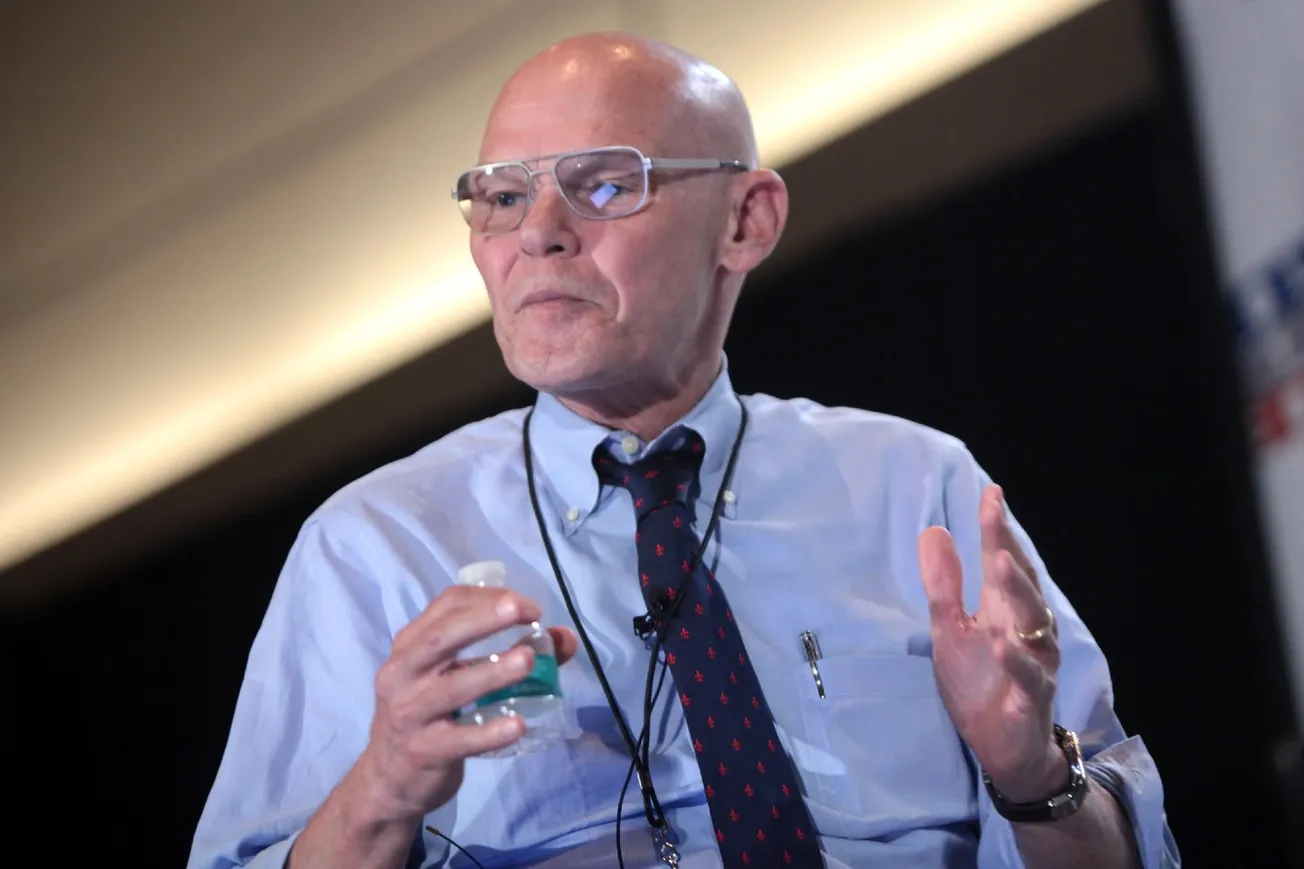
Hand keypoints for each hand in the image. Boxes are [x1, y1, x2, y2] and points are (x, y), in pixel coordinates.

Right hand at [351, 585, 578, 823]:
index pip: (445, 606)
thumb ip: (507, 652)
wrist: (388, 780)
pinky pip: (460, 740)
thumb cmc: (427, 716)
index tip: (526, 607)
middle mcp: (403, 673)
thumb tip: (565, 637)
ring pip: (452, 688)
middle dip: (484, 619)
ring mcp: (410, 714)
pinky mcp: (424, 751)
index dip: (487, 598)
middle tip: (525, 612)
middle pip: (441, 638)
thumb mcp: (455, 678)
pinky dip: (489, 732)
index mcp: (410, 646)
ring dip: (492, 672)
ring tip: (529, 660)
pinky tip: (518, 724)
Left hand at [918, 485, 1065, 802]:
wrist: (1002, 747)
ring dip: (1018, 592)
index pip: (1003, 561)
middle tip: (994, 516)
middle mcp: (1027, 629)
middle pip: (1022, 583)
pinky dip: (1016, 658)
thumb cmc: (979, 682)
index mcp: (1004, 610)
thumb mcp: (950, 629)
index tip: (991, 493)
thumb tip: (934, 531)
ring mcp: (1035, 662)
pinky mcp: (1033, 697)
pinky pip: (1029, 675)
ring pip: (1035, 622)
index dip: (997, 528)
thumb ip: (944, 584)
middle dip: (1009, 549)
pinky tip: (1000, 641)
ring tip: (999, 563)